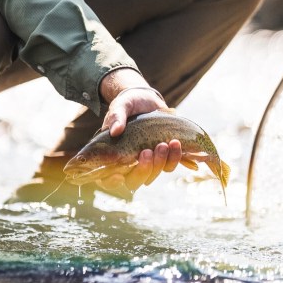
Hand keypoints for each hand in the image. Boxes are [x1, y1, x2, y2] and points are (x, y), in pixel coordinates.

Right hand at [96, 73, 182, 193]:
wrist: (146, 100)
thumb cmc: (128, 104)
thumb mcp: (120, 106)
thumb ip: (116, 116)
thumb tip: (114, 131)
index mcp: (113, 154)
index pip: (107, 178)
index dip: (111, 182)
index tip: (118, 176)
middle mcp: (129, 162)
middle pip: (134, 181)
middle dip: (143, 170)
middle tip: (147, 151)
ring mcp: (147, 161)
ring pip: (153, 174)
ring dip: (160, 163)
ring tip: (164, 144)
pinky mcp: (162, 157)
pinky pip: (169, 165)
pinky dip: (174, 157)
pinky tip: (175, 143)